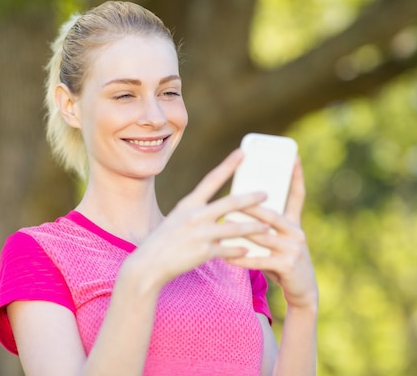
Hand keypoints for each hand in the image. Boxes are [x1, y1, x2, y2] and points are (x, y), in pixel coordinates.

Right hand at [129, 149, 271, 288]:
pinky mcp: (203, 252)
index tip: (242, 152)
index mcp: (189, 203)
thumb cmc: (164, 241)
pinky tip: (247, 250)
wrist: (149, 264)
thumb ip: (197, 213)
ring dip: (253, 227)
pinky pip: (227, 250)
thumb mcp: (177, 219)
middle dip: (251, 198)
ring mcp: (200, 234)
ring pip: (234, 227)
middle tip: (266, 193)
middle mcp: (195, 215)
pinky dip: (238, 250)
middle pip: (230, 203)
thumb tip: (219, 211)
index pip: (211, 179)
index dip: (228, 165)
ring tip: (267, 226)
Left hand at [227, 158, 318, 308]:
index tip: (294, 156)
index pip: (297, 195)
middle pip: (271, 214)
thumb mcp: (280, 241)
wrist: (303, 290)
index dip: (297, 176)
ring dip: (241, 231)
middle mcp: (297, 232)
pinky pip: (260, 259)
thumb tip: (239, 209)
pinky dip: (242, 258)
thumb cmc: (284, 262)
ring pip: (262, 236)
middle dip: (251, 206)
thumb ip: (266, 226)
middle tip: (233, 197)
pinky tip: (227, 256)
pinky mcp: (288, 265)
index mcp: (294, 223)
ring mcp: (294, 248)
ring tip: (223, 224)